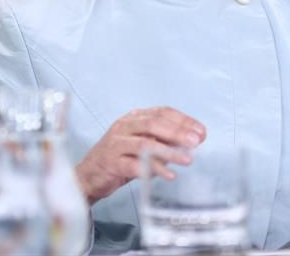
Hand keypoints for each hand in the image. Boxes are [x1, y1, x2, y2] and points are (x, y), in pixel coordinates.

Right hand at [75, 107, 206, 204]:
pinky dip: (153, 169)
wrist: (88, 176)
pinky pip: (134, 165)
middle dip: (178, 132)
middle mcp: (124, 126)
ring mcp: (116, 144)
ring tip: (187, 160)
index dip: (184, 121)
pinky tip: (168, 175)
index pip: (163, 112)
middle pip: (154, 124)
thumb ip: (164, 141)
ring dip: (169, 151)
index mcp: (134, 117)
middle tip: (196, 142)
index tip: (201, 132)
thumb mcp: (143, 145)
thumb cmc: (119, 158)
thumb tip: (193, 142)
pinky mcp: (110, 163)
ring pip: (144, 144)